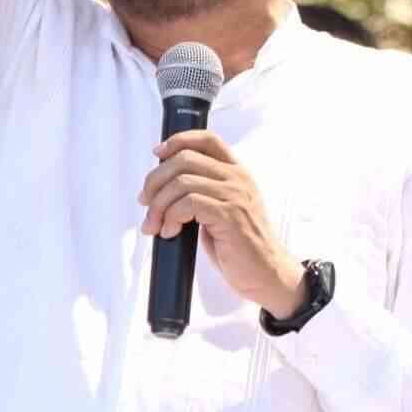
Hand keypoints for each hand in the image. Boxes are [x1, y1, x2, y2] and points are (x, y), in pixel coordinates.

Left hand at [137, 129, 303, 316]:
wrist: (265, 272)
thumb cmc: (239, 245)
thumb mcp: (221, 209)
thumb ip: (201, 192)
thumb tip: (162, 187)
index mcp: (236, 173)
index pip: (207, 139)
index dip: (178, 141)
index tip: (158, 155)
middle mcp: (237, 178)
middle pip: (185, 159)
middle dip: (155, 181)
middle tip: (146, 203)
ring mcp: (235, 195)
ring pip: (181, 182)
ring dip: (159, 205)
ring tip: (156, 225)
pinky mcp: (229, 215)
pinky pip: (188, 204)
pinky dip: (171, 217)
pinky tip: (171, 232)